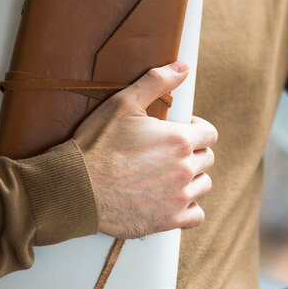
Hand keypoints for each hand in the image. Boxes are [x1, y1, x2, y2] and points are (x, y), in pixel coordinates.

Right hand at [73, 61, 217, 238]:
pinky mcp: (167, 221)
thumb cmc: (97, 144)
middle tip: (169, 151)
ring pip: (203, 185)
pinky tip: (173, 198)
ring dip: (192, 178)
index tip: (181, 130)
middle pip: (207, 159)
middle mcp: (184, 170)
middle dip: (192, 152)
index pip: (210, 134)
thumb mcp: (123, 103)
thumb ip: (156, 82)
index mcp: (178, 140)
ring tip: (169, 173)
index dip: (197, 129)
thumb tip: (183, 67)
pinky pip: (196, 216)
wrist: (77, 187)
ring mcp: (177, 198)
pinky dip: (189, 207)